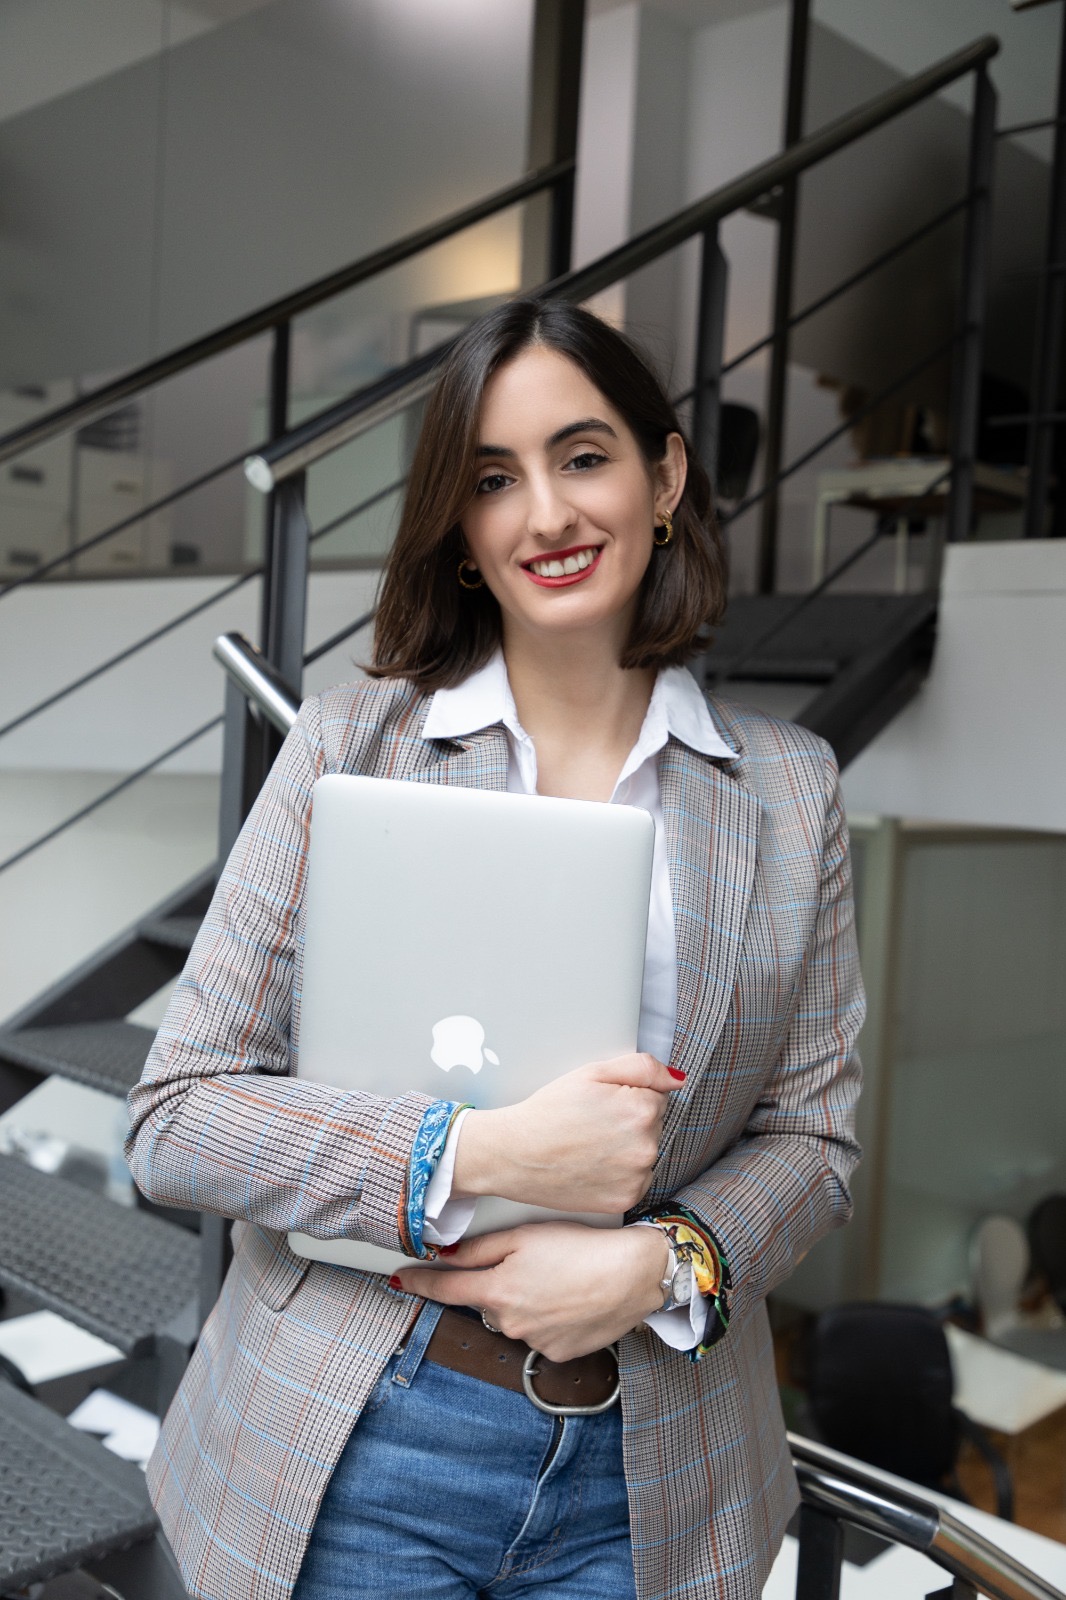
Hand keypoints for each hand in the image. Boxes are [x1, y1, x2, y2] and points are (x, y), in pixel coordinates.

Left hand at [395, 1222, 669, 1360]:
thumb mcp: (524, 1235)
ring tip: (557, 1276)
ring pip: (512, 1317)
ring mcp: (533, 1342)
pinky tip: (568, 1297)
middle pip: (484, 1300)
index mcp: (496, 1290)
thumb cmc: (582, 1247)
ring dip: (522, 1299)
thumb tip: (441, 1256)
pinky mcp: (558, 1354)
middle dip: (494, 1282)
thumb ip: (478, 1248)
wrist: (634, 1275)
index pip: (443, 1289)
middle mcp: (509, 1322)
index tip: (398, 1279)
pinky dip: (546, 1316)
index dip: (418, 1282)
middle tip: (530, 1259)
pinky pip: (538, 1332)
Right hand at [451, 1054, 684, 1213]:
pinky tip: (593, 1167)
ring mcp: (637, 1177)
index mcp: (642, 1110)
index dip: (627, 1097)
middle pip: (654, 1126)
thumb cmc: (549, 1110)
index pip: (657, 1098)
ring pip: (645, 1154)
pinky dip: (621, 1175)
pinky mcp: (627, 1200)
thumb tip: (677, 1079)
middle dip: (630, 1123)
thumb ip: (642, 1068)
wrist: (515, 1155)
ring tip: (590, 1147)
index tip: (600, 1105)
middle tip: (592, 1126)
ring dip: (627, 1149)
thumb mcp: (592, 1072)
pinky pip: (636, 1180)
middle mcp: (647, 1147)